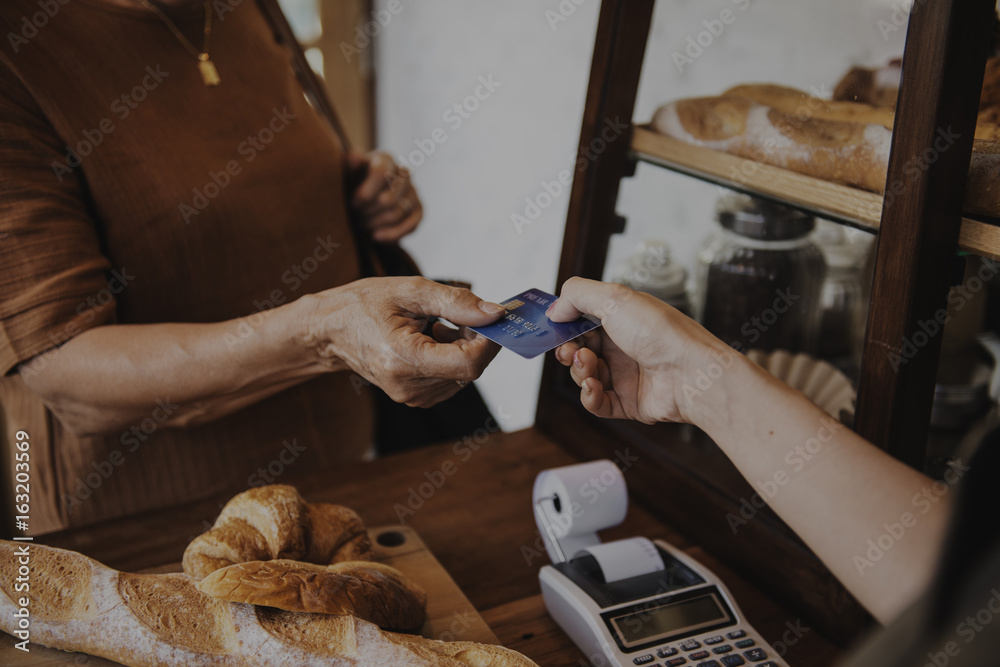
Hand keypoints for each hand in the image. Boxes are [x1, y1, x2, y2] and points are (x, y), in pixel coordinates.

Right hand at [301, 277, 502, 406]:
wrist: (330, 330)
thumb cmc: (364, 305)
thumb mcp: (411, 291)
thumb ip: (456, 302)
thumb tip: (494, 313)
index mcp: (403, 358)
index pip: (467, 364)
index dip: (489, 341)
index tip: (491, 318)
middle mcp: (407, 385)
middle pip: (469, 370)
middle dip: (478, 341)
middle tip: (465, 315)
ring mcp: (410, 396)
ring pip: (463, 376)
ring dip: (465, 348)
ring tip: (440, 325)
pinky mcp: (414, 397)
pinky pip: (451, 380)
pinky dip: (453, 358)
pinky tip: (434, 339)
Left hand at [346, 149, 421, 242]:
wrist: (364, 196)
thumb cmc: (353, 182)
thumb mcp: (347, 172)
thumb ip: (349, 164)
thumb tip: (353, 158)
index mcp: (385, 159)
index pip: (381, 173)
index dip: (366, 192)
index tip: (353, 203)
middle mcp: (404, 173)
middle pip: (388, 200)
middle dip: (369, 212)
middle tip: (356, 216)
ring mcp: (414, 192)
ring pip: (397, 214)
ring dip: (376, 224)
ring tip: (362, 225)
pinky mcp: (419, 210)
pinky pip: (411, 226)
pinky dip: (392, 235)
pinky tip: (376, 236)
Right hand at [549, 277, 735, 424]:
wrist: (693, 374)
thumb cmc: (662, 332)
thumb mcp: (615, 298)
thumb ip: (578, 295)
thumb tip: (555, 310)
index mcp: (623, 318)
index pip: (584, 320)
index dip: (566, 324)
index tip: (553, 327)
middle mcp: (624, 345)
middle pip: (580, 348)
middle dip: (568, 349)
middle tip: (569, 350)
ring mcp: (626, 374)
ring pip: (585, 375)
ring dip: (579, 371)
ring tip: (589, 365)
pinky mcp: (628, 402)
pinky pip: (597, 402)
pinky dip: (589, 396)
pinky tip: (592, 387)